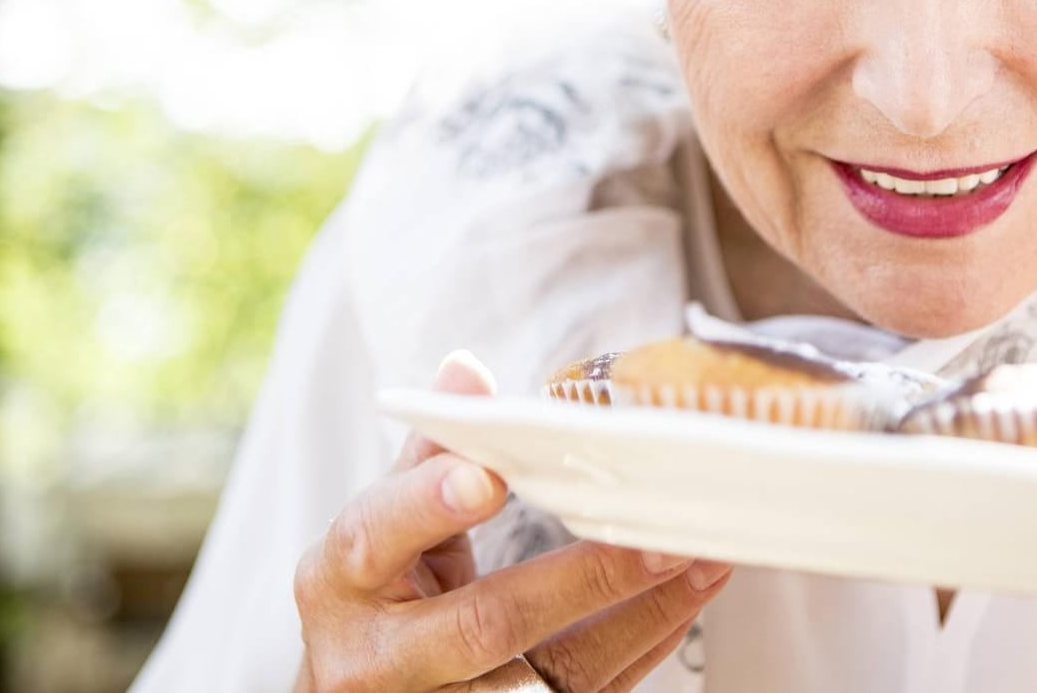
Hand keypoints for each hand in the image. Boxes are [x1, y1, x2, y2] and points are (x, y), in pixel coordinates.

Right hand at [293, 350, 732, 691]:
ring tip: (699, 561)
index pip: (377, 537)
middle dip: (581, 581)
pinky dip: (639, 646)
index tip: (491, 476)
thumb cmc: (367, 602)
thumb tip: (466, 374)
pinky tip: (682, 600)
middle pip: (485, 625)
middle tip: (657, 536)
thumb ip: (426, 457)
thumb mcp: (375, 529)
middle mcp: (377, 657)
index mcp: (338, 581)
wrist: (346, 691)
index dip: (430, 504)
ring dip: (637, 616)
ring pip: (550, 676)